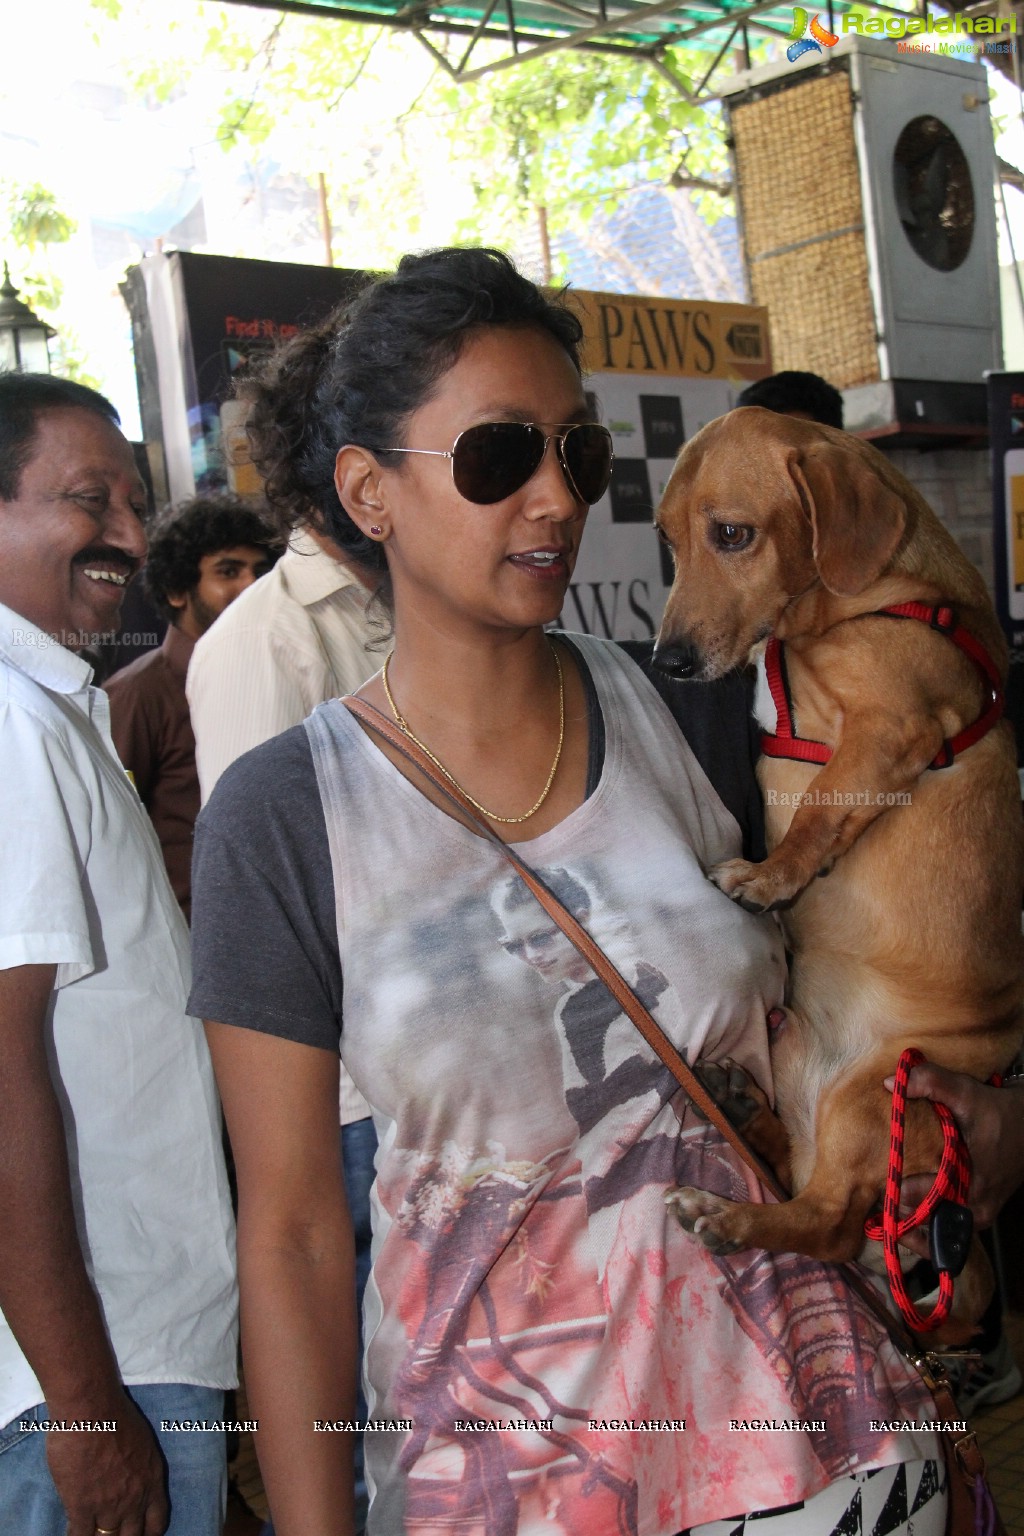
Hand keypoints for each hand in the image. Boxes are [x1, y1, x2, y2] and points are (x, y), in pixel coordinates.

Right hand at [46, 1394, 167, 1535]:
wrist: (91, 1407)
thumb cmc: (115, 1413)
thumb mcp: (142, 1442)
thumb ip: (138, 1467)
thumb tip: (128, 1478)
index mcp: (153, 1478)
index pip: (157, 1522)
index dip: (147, 1532)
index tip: (138, 1532)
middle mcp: (135, 1497)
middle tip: (113, 1533)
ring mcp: (109, 1505)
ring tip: (93, 1531)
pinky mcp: (82, 1506)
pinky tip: (74, 1530)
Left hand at [886, 1064, 1023, 1254]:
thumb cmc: (999, 1111)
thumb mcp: (966, 1092)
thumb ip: (931, 1082)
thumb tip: (888, 1082)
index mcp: (971, 1187)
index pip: (918, 1202)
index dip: (891, 1191)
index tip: (873, 1178)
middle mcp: (976, 1210)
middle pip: (923, 1224)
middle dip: (896, 1210)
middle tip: (873, 1191)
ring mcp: (979, 1216)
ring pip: (934, 1232)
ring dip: (909, 1220)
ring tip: (885, 1201)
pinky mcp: (980, 1214)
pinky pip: (947, 1230)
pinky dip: (926, 1222)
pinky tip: (907, 1208)